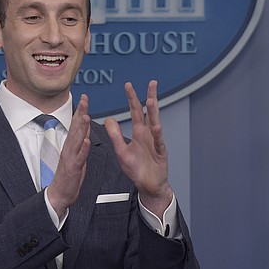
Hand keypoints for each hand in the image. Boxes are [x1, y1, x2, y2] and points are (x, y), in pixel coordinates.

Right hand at [46, 94, 90, 217]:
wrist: (60, 193)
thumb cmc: (69, 175)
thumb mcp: (76, 155)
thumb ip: (80, 141)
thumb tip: (85, 128)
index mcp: (71, 145)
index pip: (76, 124)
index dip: (80, 110)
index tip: (84, 98)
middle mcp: (69, 149)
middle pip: (75, 127)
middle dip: (80, 113)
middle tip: (85, 100)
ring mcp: (70, 158)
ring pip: (76, 140)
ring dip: (81, 127)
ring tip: (86, 115)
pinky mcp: (73, 168)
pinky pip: (79, 158)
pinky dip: (82, 149)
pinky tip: (86, 141)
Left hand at [104, 80, 172, 215]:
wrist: (148, 185)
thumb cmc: (136, 169)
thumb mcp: (121, 150)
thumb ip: (115, 135)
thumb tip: (108, 119)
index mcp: (139, 133)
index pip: (135, 112)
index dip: (132, 99)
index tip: (128, 85)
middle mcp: (148, 135)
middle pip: (149, 113)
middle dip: (150, 97)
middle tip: (151, 83)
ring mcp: (156, 143)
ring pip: (156, 124)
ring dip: (154, 112)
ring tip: (151, 100)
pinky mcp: (160, 153)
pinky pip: (159, 143)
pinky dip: (157, 135)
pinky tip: (156, 127)